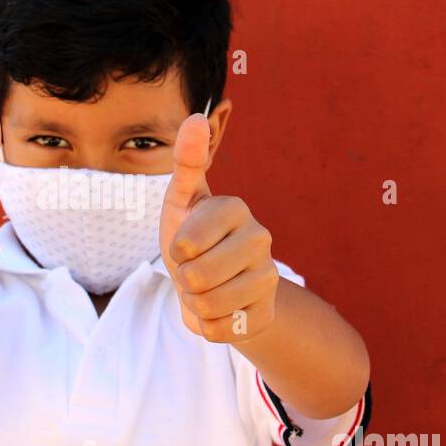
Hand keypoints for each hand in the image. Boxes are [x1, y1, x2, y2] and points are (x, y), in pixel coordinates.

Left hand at [159, 114, 278, 341]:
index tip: (185, 243)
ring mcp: (268, 276)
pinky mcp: (267, 311)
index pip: (186, 242)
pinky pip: (219, 329)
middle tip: (193, 270)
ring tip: (206, 289)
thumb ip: (186, 161)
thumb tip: (197, 116)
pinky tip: (222, 309)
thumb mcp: (181, 202)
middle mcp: (259, 237)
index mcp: (234, 208)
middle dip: (184, 280)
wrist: (218, 285)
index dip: (177, 249)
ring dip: (195, 304)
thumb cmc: (192, 237)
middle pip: (196, 276)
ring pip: (208, 305)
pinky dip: (209, 326)